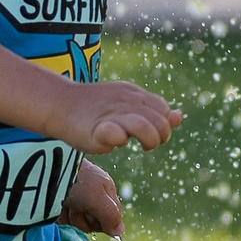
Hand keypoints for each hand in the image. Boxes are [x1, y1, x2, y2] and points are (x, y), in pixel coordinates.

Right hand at [57, 77, 181, 154]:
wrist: (61, 104)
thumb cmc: (96, 109)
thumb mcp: (128, 105)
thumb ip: (152, 112)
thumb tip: (179, 116)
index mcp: (134, 94)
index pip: (163, 110)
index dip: (162, 125)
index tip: (149, 134)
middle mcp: (126, 101)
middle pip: (159, 122)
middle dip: (159, 137)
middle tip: (145, 144)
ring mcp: (112, 114)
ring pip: (143, 126)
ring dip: (148, 140)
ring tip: (140, 146)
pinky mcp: (97, 128)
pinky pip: (114, 133)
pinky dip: (119, 137)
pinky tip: (115, 141)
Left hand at [60, 159, 123, 235]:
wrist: (45, 172)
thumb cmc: (76, 182)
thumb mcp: (98, 198)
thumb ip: (111, 216)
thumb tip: (119, 231)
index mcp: (105, 189)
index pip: (112, 216)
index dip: (104, 222)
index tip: (94, 215)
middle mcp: (91, 195)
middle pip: (94, 222)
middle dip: (85, 220)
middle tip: (77, 208)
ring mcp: (74, 200)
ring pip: (78, 223)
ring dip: (71, 220)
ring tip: (65, 207)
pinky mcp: (58, 205)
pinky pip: (64, 221)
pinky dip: (61, 219)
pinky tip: (57, 211)